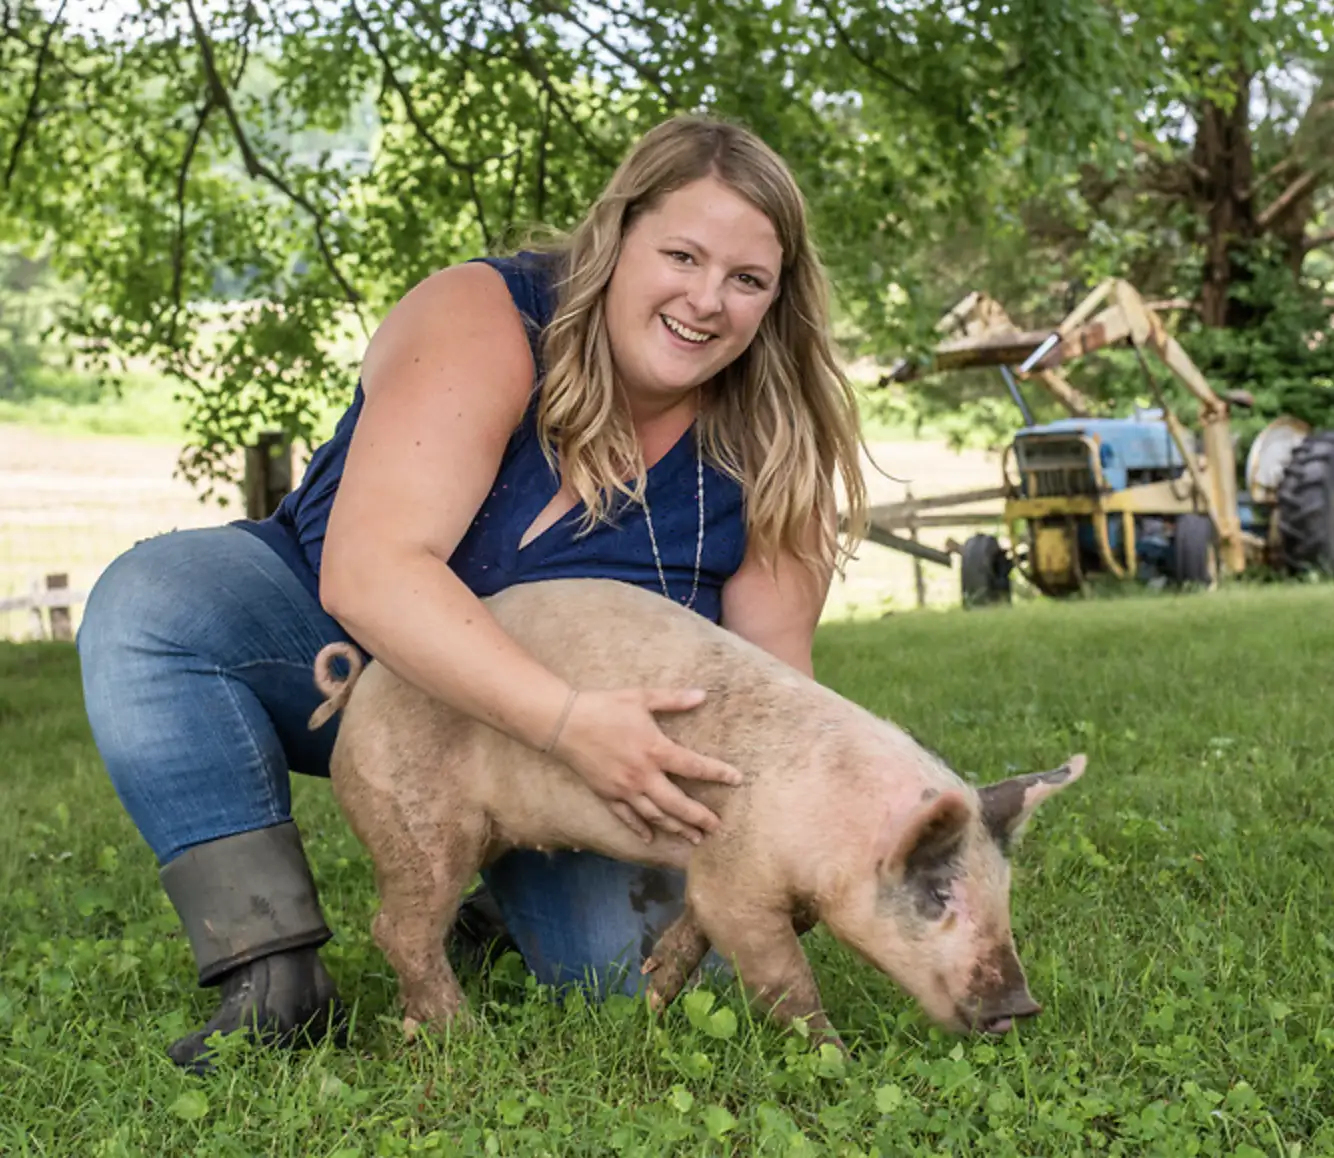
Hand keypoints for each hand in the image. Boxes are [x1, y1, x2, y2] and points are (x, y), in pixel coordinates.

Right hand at [550, 687, 742, 843]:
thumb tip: (703, 694)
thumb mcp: (641, 697)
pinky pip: (627, 817)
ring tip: (694, 839)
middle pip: (678, 803)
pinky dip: (639, 829)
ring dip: (676, 829)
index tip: (737, 780)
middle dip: (699, 817)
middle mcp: (643, 775)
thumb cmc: (605, 706)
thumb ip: (673, 699)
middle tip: (717, 828)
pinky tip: (650, 839)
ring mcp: (624, 789)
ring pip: (656, 815)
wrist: (564, 723)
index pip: (694, 766)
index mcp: (655, 749)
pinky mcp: (607, 795)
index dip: (718, 773)